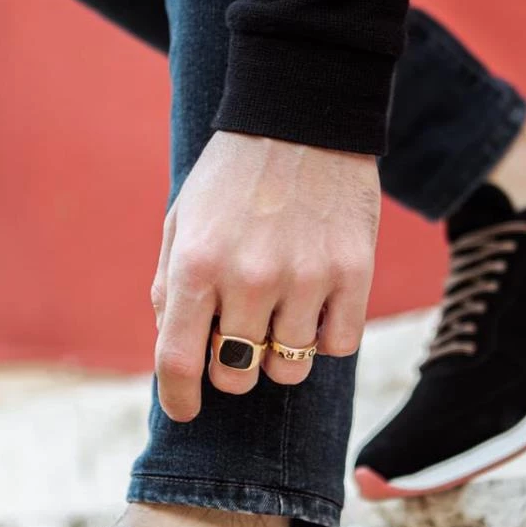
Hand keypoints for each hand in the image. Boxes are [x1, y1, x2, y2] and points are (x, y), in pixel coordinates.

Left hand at [152, 132, 380, 421]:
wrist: (302, 115)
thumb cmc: (232, 174)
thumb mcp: (183, 219)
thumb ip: (171, 286)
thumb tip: (175, 349)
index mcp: (197, 264)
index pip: (179, 361)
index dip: (179, 399)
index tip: (186, 410)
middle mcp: (249, 276)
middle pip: (237, 375)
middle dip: (232, 370)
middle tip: (239, 341)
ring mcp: (306, 276)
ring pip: (290, 367)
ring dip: (280, 354)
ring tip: (280, 315)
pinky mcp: (353, 272)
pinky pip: (338, 346)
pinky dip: (325, 337)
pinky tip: (317, 303)